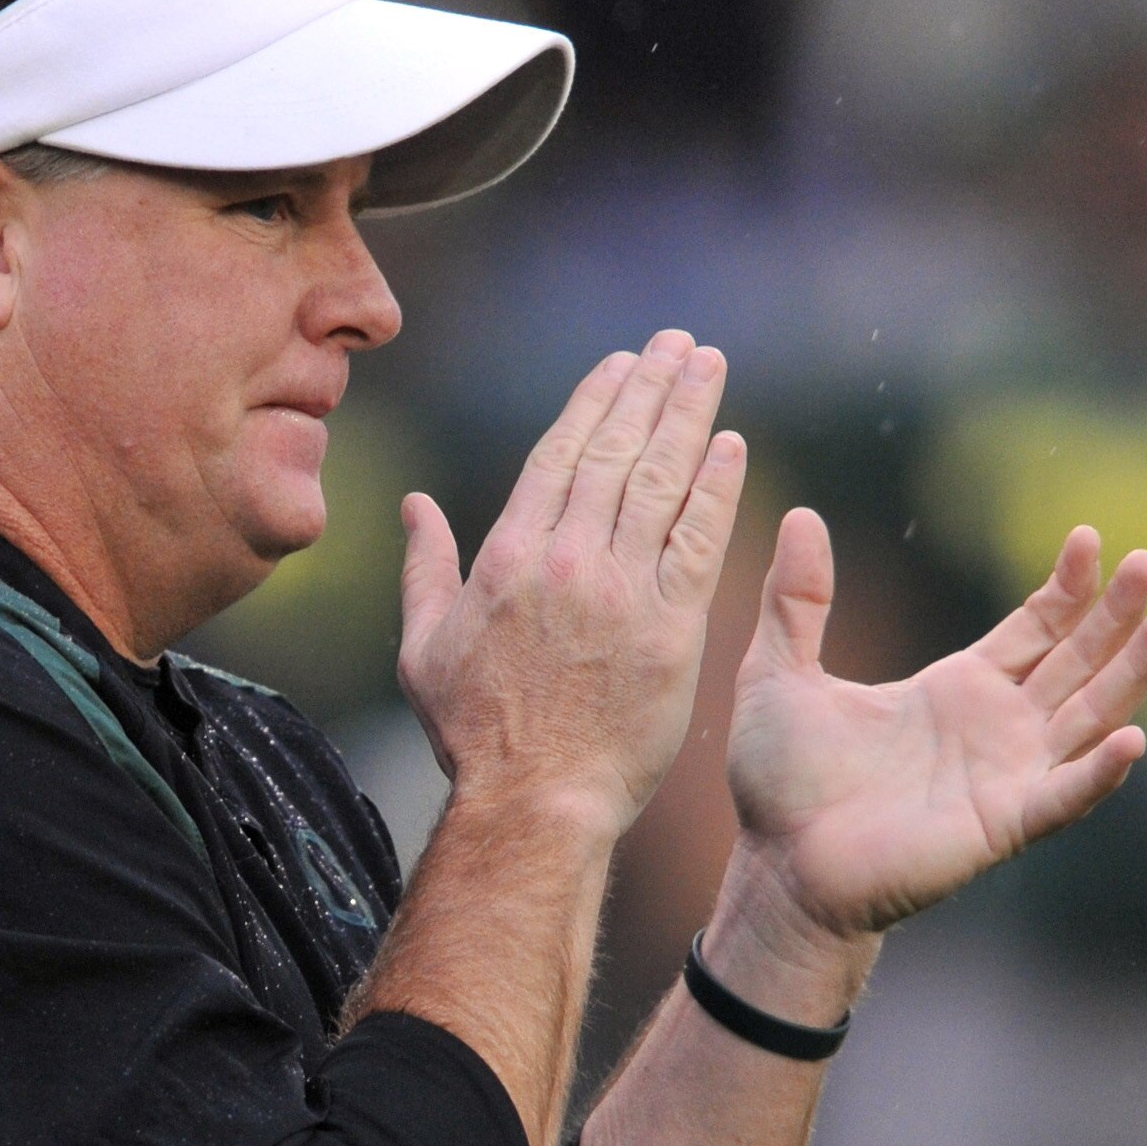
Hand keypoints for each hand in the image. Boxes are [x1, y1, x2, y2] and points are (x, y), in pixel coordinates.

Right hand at [398, 331, 747, 839]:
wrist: (534, 802)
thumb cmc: (474, 736)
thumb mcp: (424, 649)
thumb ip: (424, 568)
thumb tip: (414, 506)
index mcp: (509, 558)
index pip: (560, 455)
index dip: (595, 401)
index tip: (621, 363)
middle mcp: (568, 562)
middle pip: (617, 452)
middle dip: (651, 388)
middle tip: (679, 344)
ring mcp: (623, 593)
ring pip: (661, 481)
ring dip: (690, 415)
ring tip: (710, 367)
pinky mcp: (671, 630)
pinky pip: (699, 542)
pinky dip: (716, 488)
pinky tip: (732, 445)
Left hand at [725, 511, 1146, 936]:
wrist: (777, 866)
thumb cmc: (781, 785)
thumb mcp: (780, 673)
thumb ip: (797, 600)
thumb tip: (802, 515)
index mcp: (958, 689)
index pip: (1037, 628)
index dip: (1068, 587)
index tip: (1089, 538)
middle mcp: (997, 729)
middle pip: (1079, 661)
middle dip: (1117, 614)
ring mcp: (1007, 777)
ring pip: (1091, 716)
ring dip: (1134, 672)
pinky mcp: (1001, 825)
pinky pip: (1063, 796)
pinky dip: (1099, 772)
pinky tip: (1132, 738)